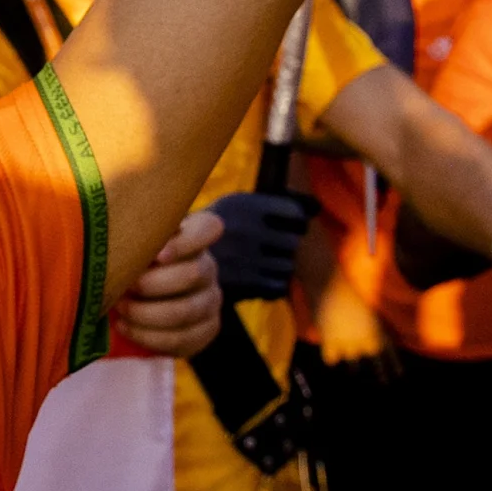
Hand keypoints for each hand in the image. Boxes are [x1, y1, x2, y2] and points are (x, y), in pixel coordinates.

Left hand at [111, 211, 223, 358]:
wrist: (135, 296)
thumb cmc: (127, 258)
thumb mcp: (129, 239)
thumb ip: (128, 232)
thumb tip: (107, 229)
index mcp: (194, 236)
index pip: (209, 228)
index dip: (186, 242)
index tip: (158, 254)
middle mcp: (207, 266)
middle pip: (193, 274)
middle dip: (153, 284)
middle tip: (124, 287)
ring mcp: (210, 299)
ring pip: (187, 310)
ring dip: (147, 313)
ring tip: (120, 309)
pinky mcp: (206, 329)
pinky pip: (184, 339)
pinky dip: (149, 337)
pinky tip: (125, 327)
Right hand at [202, 188, 311, 306]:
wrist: (174, 265)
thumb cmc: (212, 234)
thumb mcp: (234, 208)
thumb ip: (274, 206)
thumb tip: (317, 207)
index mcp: (244, 204)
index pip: (295, 213)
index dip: (294, 222)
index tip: (284, 226)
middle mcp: (247, 229)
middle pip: (294, 241)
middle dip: (284, 247)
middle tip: (265, 249)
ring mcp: (247, 258)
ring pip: (288, 265)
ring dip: (277, 268)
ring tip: (255, 265)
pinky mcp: (246, 284)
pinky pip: (279, 286)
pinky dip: (270, 286)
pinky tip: (254, 280)